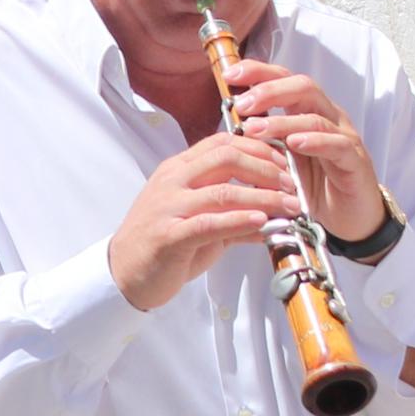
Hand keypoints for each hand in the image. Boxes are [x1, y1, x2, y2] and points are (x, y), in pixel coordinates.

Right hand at [107, 132, 296, 311]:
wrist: (123, 273)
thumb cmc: (162, 244)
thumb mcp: (199, 220)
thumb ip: (234, 215)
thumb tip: (273, 216)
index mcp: (177, 170)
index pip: (222, 142)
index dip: (259, 148)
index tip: (285, 164)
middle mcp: (172, 182)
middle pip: (226, 157)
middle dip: (267, 169)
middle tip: (291, 186)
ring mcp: (168, 207)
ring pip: (224, 191)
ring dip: (264, 198)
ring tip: (289, 207)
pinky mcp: (169, 236)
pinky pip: (210, 223)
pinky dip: (241, 221)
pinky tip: (263, 223)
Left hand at [222, 59, 386, 242]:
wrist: (346, 219)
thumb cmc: (310, 185)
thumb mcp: (278, 159)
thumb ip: (259, 141)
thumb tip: (223, 126)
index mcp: (306, 111)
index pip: (284, 79)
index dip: (259, 72)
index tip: (229, 75)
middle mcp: (327, 117)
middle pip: (303, 87)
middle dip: (269, 90)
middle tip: (241, 104)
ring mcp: (344, 137)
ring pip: (316, 116)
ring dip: (282, 121)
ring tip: (254, 128)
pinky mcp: (355, 161)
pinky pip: (338, 145)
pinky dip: (316, 141)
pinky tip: (295, 143)